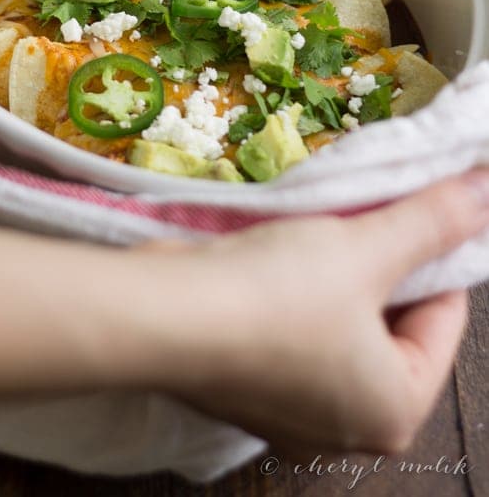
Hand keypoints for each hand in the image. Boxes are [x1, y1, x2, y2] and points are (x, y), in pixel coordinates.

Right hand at [148, 169, 488, 454]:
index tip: (406, 206)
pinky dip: (292, 295)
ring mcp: (292, 415)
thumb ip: (431, 220)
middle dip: (377, 263)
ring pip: (339, 326)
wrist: (161, 315)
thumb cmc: (276, 295)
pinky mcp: (247, 390)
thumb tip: (488, 189)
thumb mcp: (364, 247)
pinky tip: (273, 259)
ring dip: (334, 274)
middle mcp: (350, 428)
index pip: (444, 317)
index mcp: (396, 411)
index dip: (430, 252)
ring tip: (315, 232)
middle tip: (357, 217)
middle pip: (391, 323)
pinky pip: (293, 335)